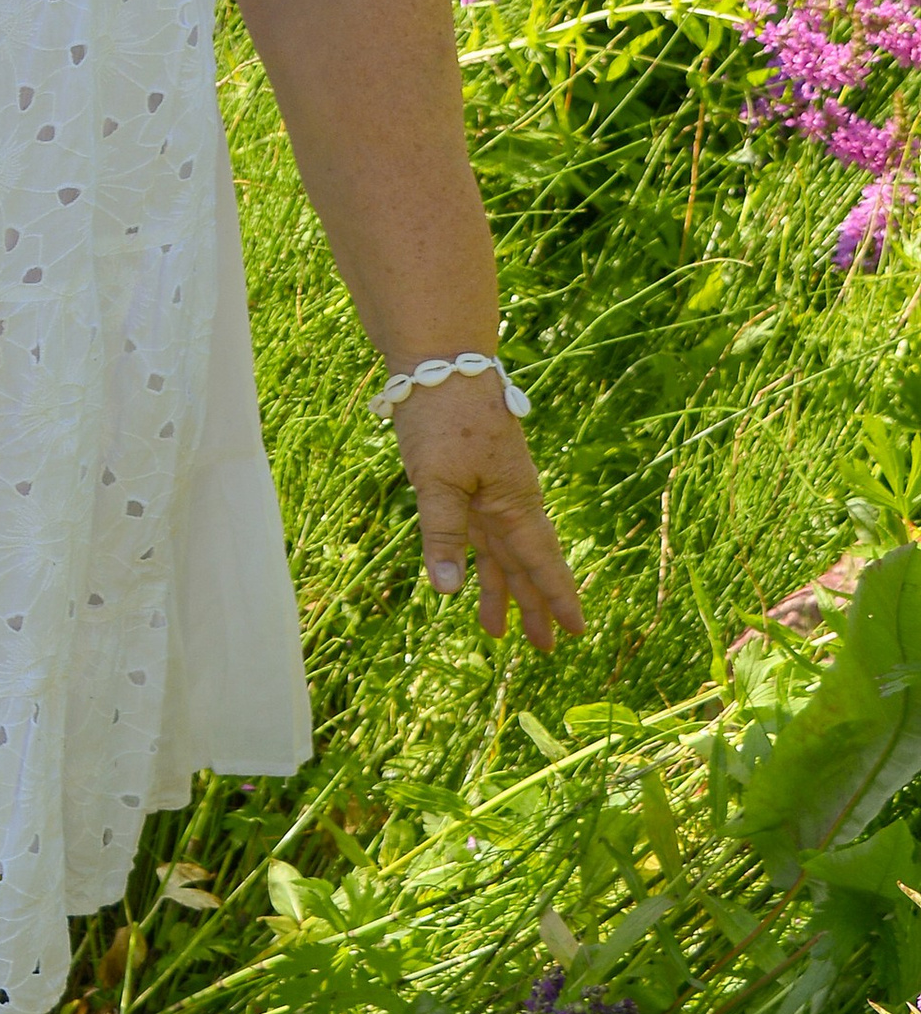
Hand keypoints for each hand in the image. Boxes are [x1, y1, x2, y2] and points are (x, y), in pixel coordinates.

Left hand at [390, 376, 584, 649]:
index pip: (540, 561)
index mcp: (514, 502)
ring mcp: (488, 491)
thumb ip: (441, 535)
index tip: (576, 630)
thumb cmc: (443, 418)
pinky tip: (473, 579)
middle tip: (545, 649)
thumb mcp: (437, 481)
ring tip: (498, 631)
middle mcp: (508, 500)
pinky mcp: (466, 481)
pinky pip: (479, 532)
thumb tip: (448, 590)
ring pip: (500, 551)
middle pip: (524, 563)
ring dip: (501, 589)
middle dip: (532, 605)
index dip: (556, 597)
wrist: (440, 364)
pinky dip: (478, 559)